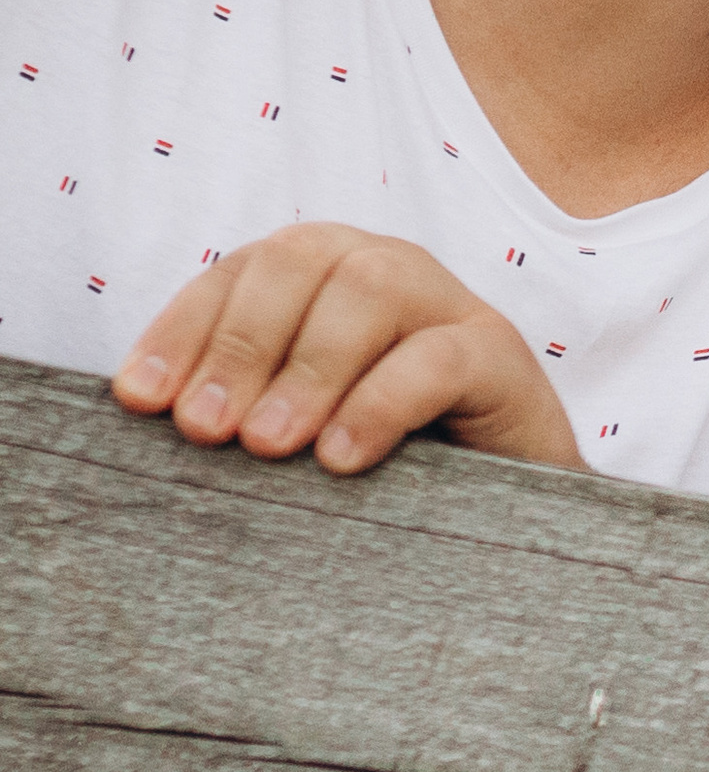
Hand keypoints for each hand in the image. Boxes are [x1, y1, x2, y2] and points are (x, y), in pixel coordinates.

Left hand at [112, 223, 581, 474]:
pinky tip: (341, 457)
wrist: (503, 513)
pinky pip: (441, 357)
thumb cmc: (385, 466)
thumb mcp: (299, 429)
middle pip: (305, 258)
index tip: (142, 399)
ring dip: (308, 366)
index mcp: (329, 276)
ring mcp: (453, 307)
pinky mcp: (503, 358)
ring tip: (269, 445)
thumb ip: (239, 406)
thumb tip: (153, 414)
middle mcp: (390, 271)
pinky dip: (381, 402)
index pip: (245, 269)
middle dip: (242, 342)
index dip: (186, 326)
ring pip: (374, 287)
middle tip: (206, 429)